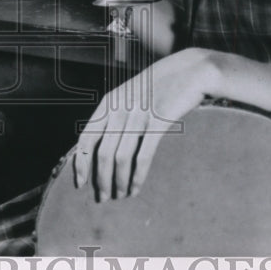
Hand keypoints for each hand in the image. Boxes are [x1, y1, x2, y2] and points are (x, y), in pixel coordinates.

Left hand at [73, 47, 220, 200]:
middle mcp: (119, 109)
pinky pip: (142, 156)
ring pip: (120, 158)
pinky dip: (137, 177)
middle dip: (100, 179)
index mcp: (109, 102)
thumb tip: (103, 145)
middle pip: (102, 153)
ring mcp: (138, 115)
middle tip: (103, 198)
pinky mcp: (157, 122)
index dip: (81, 163)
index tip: (80, 183)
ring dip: (118, 182)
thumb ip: (116, 114)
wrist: (190, 71)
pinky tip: (136, 188)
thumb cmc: (160, 85)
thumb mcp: (131, 94)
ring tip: (120, 195)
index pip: (86, 137)